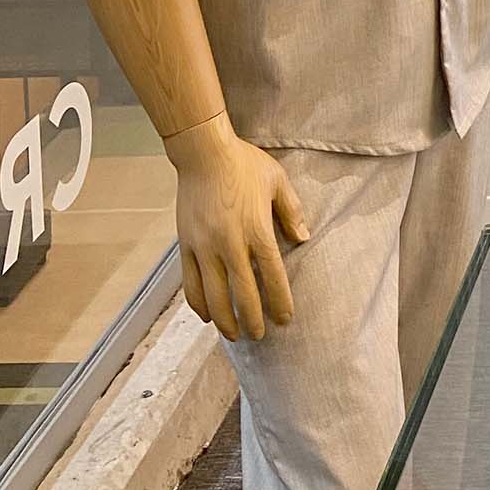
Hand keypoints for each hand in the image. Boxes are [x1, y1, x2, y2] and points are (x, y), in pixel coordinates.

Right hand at [166, 112, 308, 342]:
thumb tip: (304, 238)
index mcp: (257, 229)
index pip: (272, 276)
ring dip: (224, 320)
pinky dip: (198, 304)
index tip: (285, 319)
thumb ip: (291, 212)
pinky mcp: (186, 246)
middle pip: (242, 294)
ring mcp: (204, 247)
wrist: (203, 153)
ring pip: (213, 296)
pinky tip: (207, 316)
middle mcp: (230, 244)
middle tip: (259, 336)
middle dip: (252, 320)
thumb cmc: (244, 164)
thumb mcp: (278, 181)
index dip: (279, 302)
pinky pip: (191, 283)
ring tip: (234, 335)